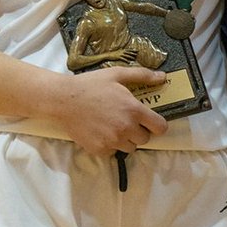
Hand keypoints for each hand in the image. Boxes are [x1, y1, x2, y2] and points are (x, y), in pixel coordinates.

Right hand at [49, 66, 168, 154]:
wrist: (64, 100)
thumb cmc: (91, 85)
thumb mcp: (117, 74)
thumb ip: (142, 75)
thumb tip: (162, 76)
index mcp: (134, 110)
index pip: (160, 127)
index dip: (157, 124)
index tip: (150, 121)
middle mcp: (126, 128)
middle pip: (145, 139)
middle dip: (139, 131)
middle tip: (127, 120)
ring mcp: (112, 141)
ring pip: (130, 147)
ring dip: (126, 139)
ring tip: (114, 126)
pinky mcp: (100, 150)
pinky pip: (113, 152)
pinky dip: (110, 145)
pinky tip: (101, 132)